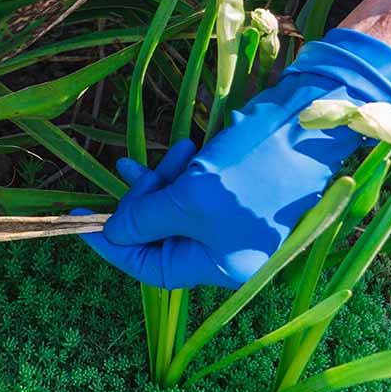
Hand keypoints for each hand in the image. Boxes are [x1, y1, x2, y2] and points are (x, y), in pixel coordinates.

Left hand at [77, 28, 390, 288]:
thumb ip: (147, 219)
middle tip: (132, 172)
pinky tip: (186, 149)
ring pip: (173, 207)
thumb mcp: (190, 198)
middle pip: (158, 235)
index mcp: (220, 267)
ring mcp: (233, 219)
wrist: (308, 123)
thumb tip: (114, 232)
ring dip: (162, 179)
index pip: (150, 267)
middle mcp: (227, 249)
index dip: (113, 244)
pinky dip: (179, 170)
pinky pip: (192, 188)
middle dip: (141, 202)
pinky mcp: (236, 189)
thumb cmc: (252, 168)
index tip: (81, 220)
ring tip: (176, 152)